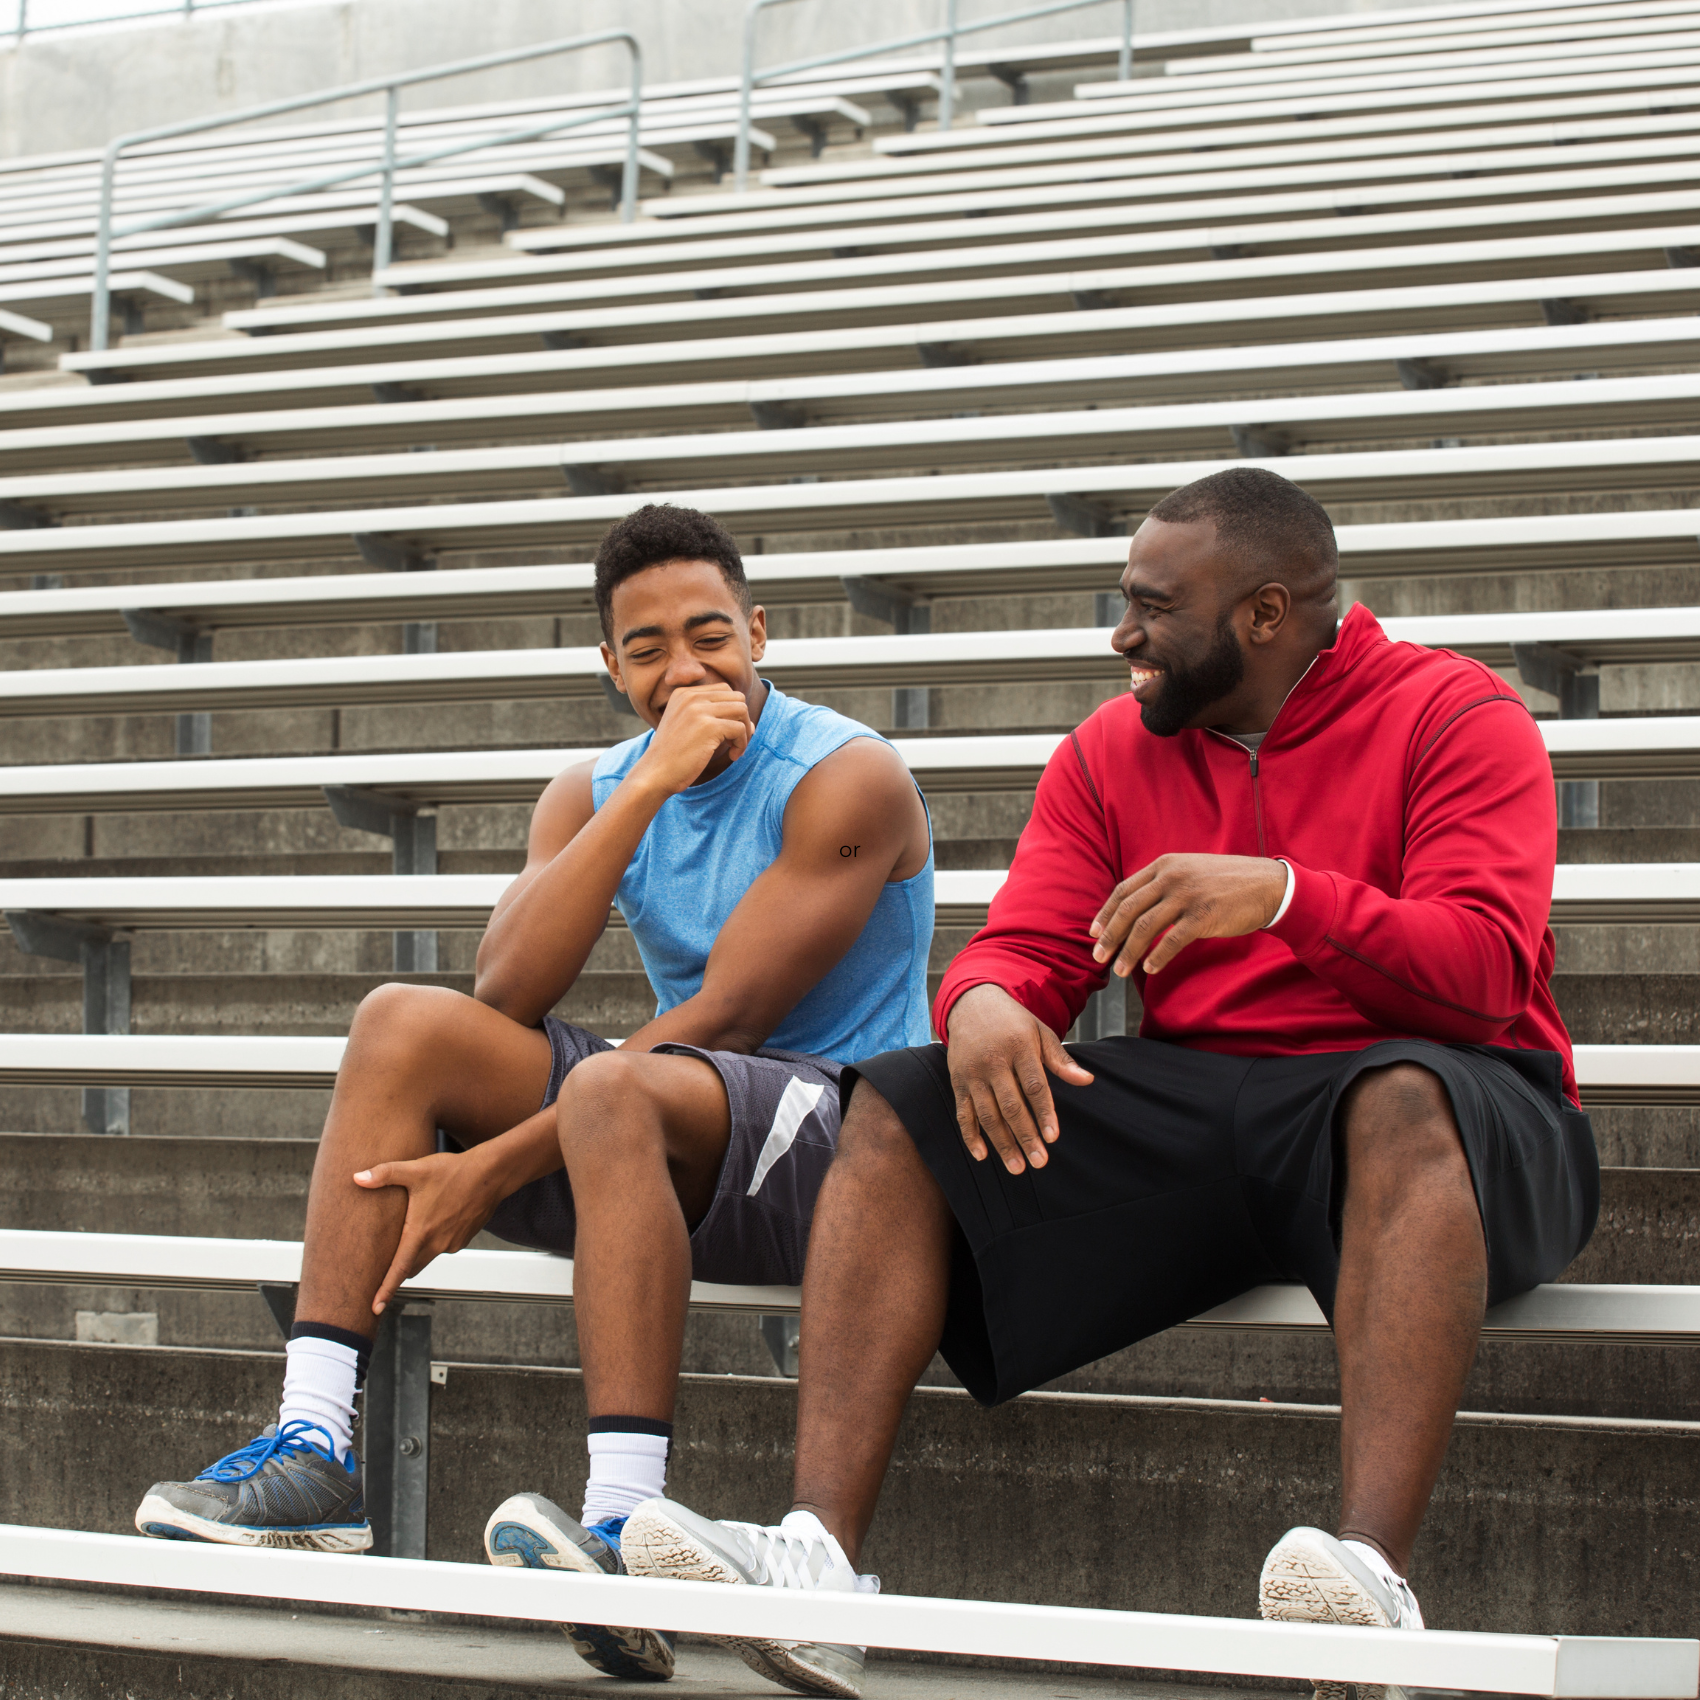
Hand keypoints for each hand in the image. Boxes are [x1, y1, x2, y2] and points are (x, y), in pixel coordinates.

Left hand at [354, 1149, 501, 1315]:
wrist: (491, 1174)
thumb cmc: (454, 1172)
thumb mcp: (416, 1170)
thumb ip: (384, 1174)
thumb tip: (357, 1178)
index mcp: (420, 1232)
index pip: (399, 1269)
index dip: (385, 1290)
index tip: (375, 1309)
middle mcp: (436, 1243)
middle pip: (411, 1268)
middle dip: (399, 1269)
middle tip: (387, 1263)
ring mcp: (452, 1243)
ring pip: (428, 1255)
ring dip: (419, 1250)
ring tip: (417, 1227)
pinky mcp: (463, 1239)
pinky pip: (444, 1246)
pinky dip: (436, 1239)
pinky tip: (439, 1217)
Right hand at [632, 683, 754, 792]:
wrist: (656, 774)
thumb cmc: (673, 756)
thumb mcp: (687, 727)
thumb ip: (712, 718)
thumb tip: (751, 723)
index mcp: (683, 693)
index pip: (724, 690)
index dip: (732, 711)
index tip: (728, 733)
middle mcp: (691, 696)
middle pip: (736, 697)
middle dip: (742, 719)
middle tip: (735, 741)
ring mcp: (699, 710)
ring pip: (742, 709)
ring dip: (745, 731)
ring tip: (735, 748)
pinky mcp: (708, 727)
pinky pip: (740, 729)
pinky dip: (742, 744)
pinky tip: (732, 756)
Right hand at [945, 983, 1093, 1174]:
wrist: (972, 1003)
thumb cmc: (1013, 1022)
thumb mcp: (1040, 1032)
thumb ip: (1060, 1059)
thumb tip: (1087, 1080)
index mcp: (1018, 1047)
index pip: (1034, 1085)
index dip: (1044, 1112)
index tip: (1053, 1137)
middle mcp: (993, 1061)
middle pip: (1010, 1105)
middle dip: (1025, 1136)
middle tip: (1039, 1162)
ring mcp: (972, 1073)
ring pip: (987, 1114)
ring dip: (1002, 1143)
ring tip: (1017, 1167)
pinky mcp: (957, 1080)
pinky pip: (963, 1112)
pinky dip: (970, 1135)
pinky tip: (982, 1155)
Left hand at [1091, 853, 1286, 977]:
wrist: (1267, 886)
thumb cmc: (1226, 883)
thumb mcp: (1189, 870)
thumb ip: (1163, 883)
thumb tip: (1134, 907)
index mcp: (1164, 865)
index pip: (1123, 891)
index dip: (1106, 914)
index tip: (1094, 933)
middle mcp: (1172, 877)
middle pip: (1129, 910)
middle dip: (1110, 936)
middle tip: (1098, 957)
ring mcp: (1187, 896)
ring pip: (1145, 928)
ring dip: (1129, 952)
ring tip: (1119, 970)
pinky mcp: (1204, 916)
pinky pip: (1171, 941)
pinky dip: (1157, 957)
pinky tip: (1150, 969)